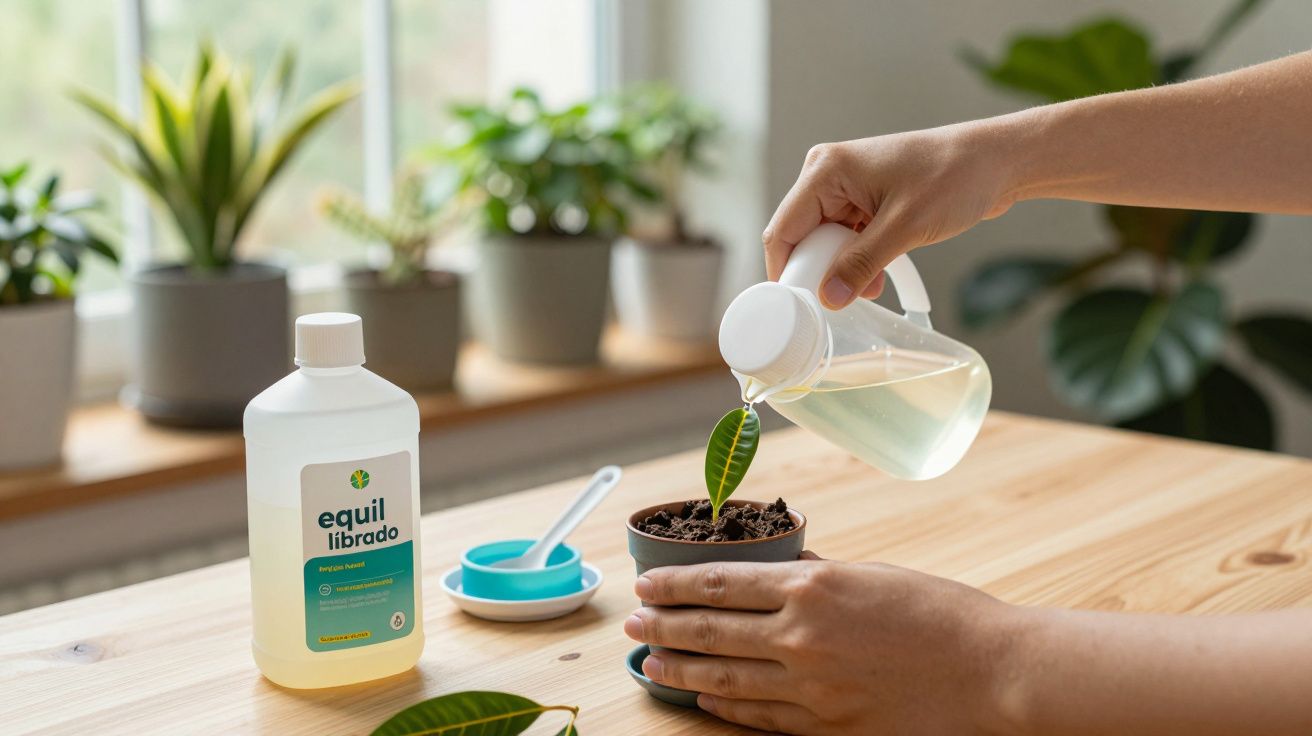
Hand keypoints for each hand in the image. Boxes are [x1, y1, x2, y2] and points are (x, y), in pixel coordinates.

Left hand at [623, 554, 1023, 734]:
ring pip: (726, 677)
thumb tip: (774, 570)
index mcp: (812, 587)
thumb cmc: (938, 612)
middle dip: (664, 625)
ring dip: (681, 668)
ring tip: (651, 662)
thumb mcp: (870, 574)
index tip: (647, 583)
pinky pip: (761, 718)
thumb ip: (814, 576)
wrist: (990, 670)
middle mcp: (802, 637)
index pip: (719, 582)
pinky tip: (703, 697)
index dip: (674, 583)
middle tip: (632, 624)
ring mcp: (812, 688)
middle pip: (711, 630)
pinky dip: (725, 707)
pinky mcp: (827, 727)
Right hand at [763, 123, 1015, 308]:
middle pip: (801, 238)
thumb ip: (861, 264)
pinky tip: (877, 278)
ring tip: (870, 286)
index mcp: (827, 170)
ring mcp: (846, 189)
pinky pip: (846, 240)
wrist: (996, 162)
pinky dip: (858, 261)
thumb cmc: (954, 176)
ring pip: (825, 243)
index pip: (784, 229)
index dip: (786, 271)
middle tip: (841, 299)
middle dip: (820, 272)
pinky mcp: (864, 201)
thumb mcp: (905, 227)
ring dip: (842, 269)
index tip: (797, 307)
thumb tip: (829, 298)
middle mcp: (829, 176)